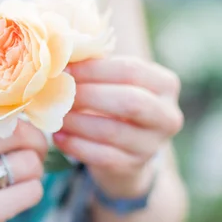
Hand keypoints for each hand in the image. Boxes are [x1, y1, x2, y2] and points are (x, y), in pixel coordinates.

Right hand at [0, 101, 46, 221]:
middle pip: (16, 131)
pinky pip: (32, 190)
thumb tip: (28, 100)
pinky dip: (30, 192)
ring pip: (29, 162)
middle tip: (30, 150)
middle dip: (34, 141)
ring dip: (33, 169)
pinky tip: (13, 197)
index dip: (15, 111)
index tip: (18, 123)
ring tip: (16, 177)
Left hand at [53, 57, 183, 197]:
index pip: (131, 70)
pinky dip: (75, 145)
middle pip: (128, 101)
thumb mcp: (114, 83)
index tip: (65, 68)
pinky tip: (58, 137)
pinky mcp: (132, 166)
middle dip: (88, 96)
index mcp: (165, 85)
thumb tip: (59, 54)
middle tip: (59, 92)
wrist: (126, 152)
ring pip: (111, 131)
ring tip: (55, 115)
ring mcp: (152, 145)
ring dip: (77, 122)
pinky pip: (101, 156)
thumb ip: (95, 68)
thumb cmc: (114, 105)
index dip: (95, 69)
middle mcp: (167, 116)